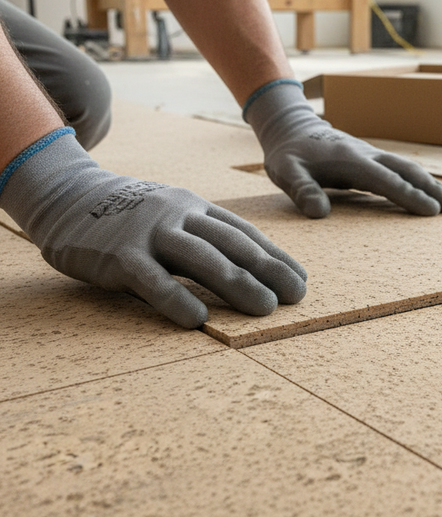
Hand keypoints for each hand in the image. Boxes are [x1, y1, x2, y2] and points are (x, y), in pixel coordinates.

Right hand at [0, 129, 306, 327]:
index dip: (274, 256)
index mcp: (193, 207)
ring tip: (264, 309)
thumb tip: (245, 271)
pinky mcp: (119, 255)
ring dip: (237, 284)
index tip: (300, 279)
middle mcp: (177, 215)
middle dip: (268, 270)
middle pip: (231, 245)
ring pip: (201, 259)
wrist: (65, 196)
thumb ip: (200, 237)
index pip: (243, 232)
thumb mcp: (169, 214)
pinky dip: (176, 299)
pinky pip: (152, 280)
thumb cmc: (126, 214)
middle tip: (295, 296)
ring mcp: (149, 232)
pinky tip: (197, 320)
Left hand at [244, 80, 441, 218]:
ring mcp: (371, 155)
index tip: (431, 210)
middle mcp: (367, 155)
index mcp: (351, 160)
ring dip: (431, 185)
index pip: (386, 180)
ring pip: (408, 169)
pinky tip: (430, 194)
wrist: (291, 128)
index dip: (409, 195)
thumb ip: (302, 190)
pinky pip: (400, 170)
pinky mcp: (371, 159)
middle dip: (432, 189)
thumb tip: (320, 213)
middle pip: (407, 171)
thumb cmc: (288, 155)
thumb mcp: (286, 172)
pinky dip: (418, 181)